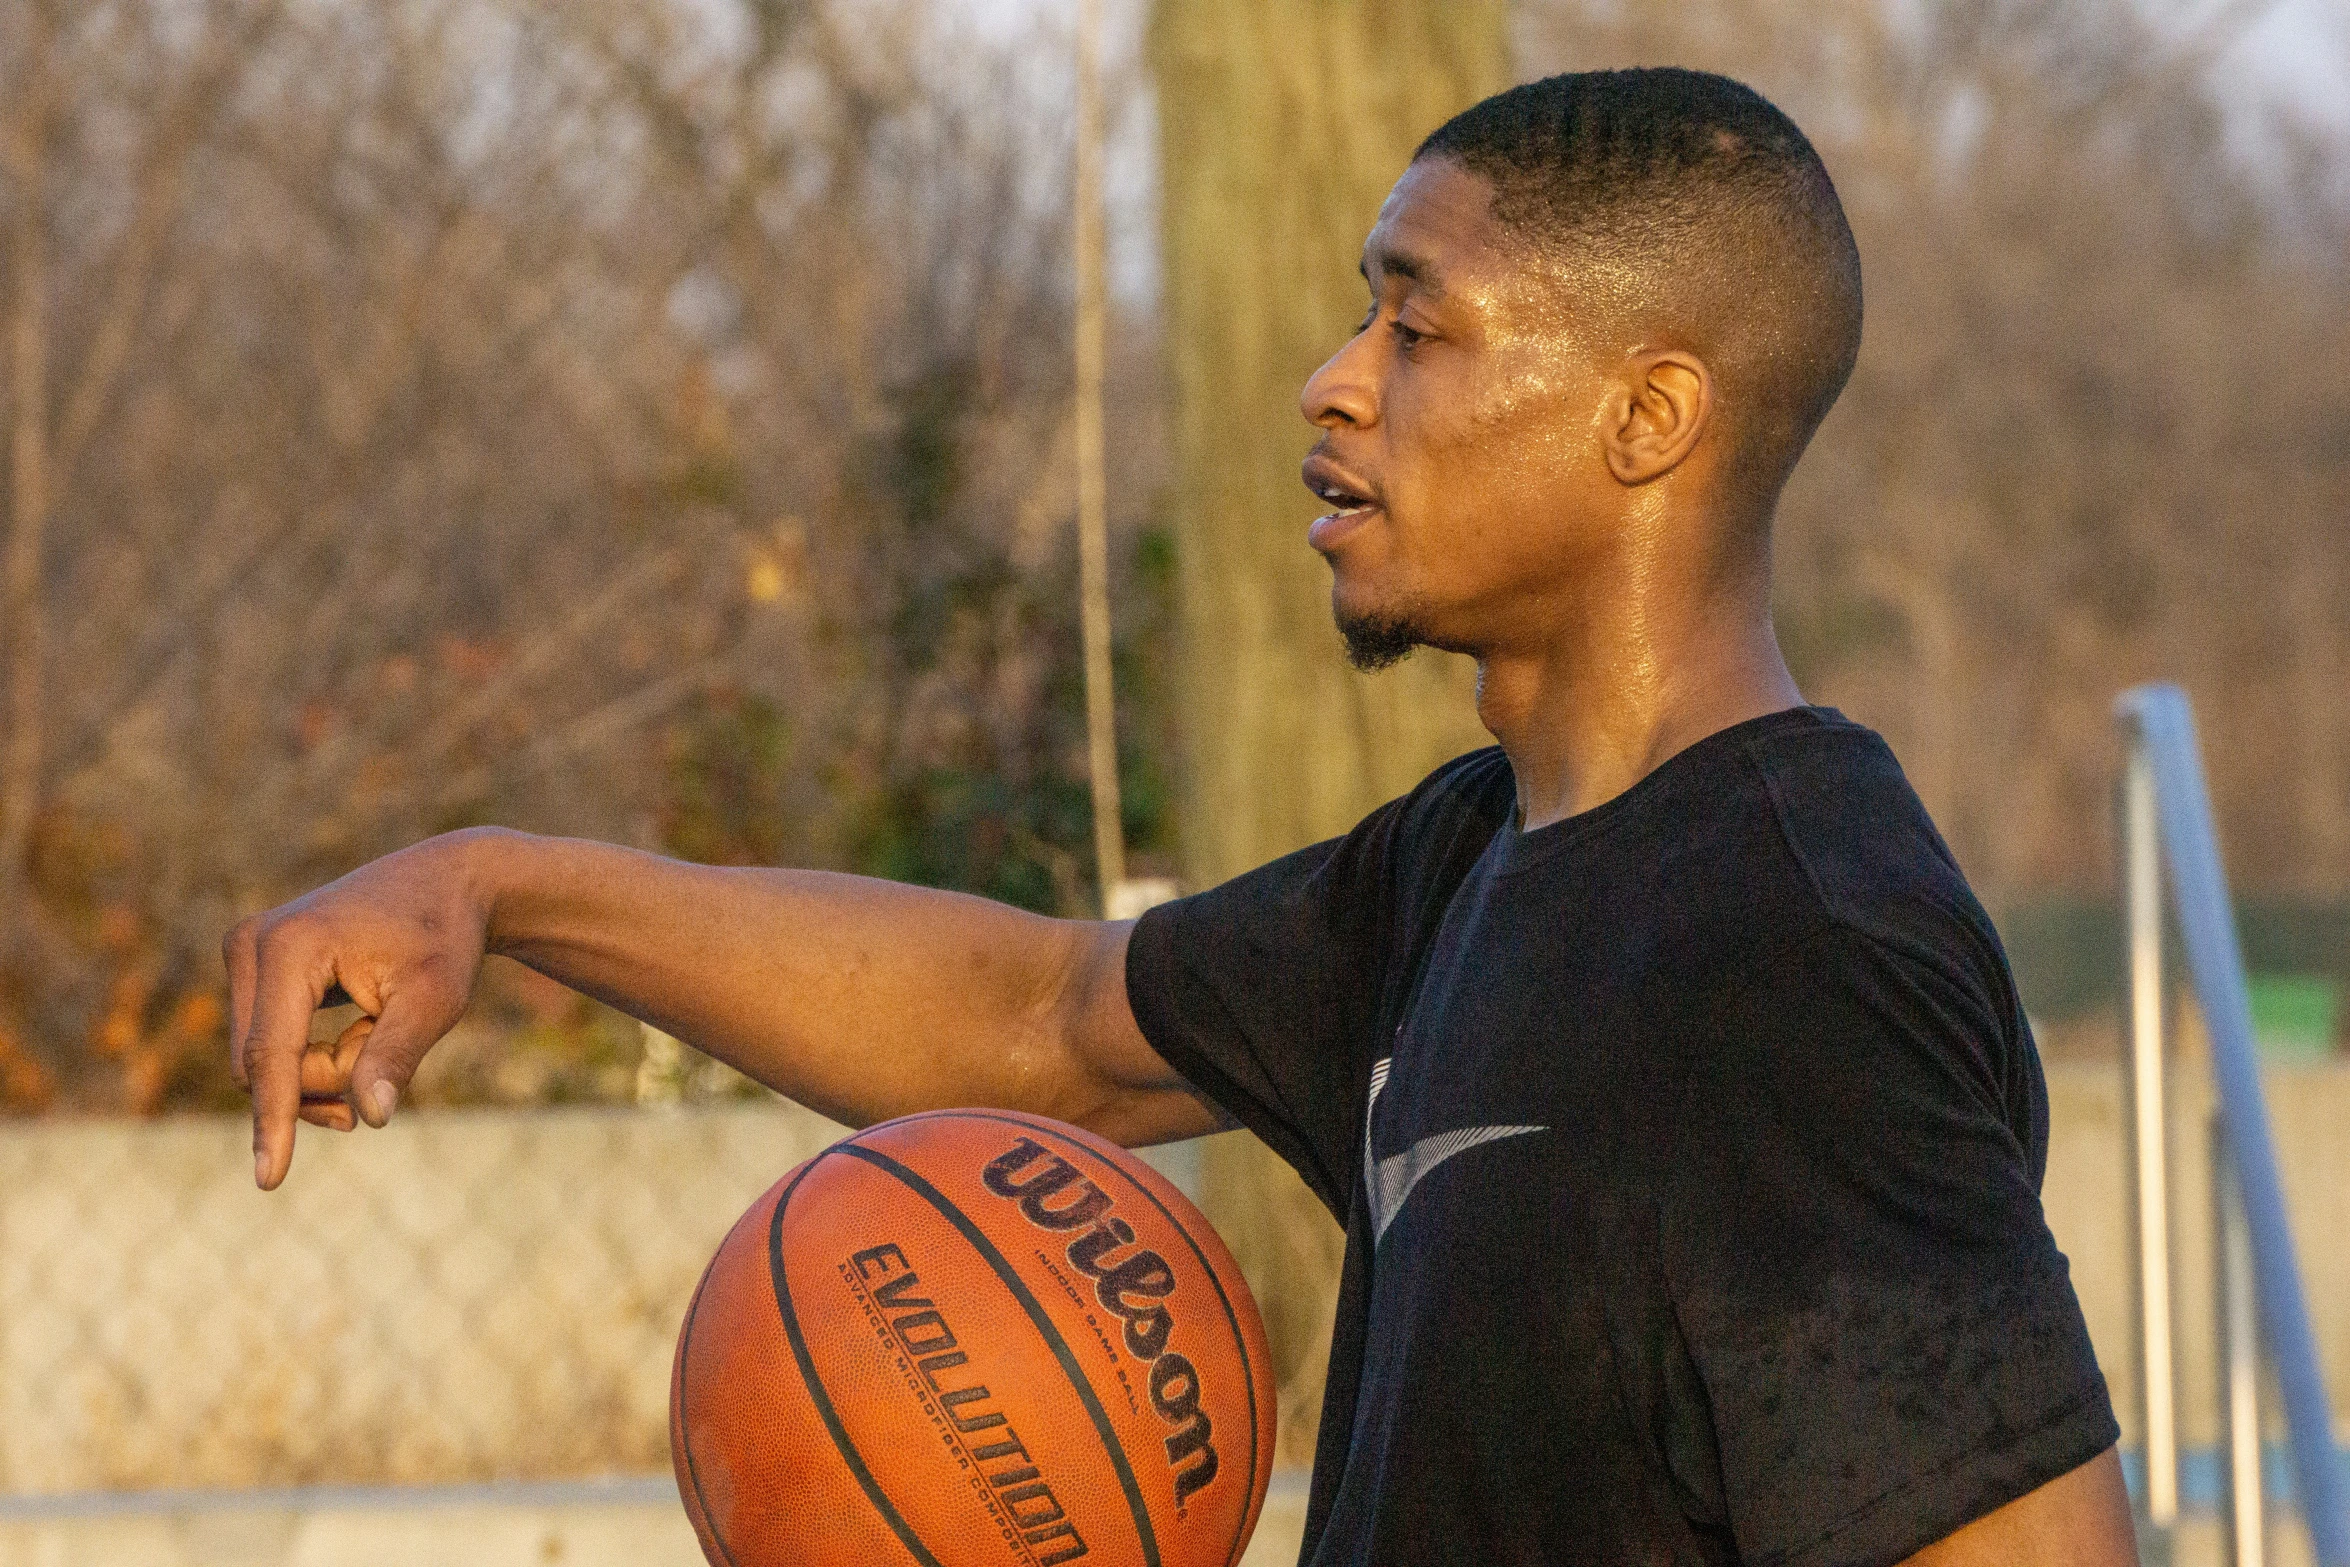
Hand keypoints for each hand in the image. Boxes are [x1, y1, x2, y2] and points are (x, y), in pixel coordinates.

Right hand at [223, 831, 497, 1188]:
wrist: (445, 883)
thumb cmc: (445, 938)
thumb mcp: (436, 998)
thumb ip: (397, 1055)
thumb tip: (371, 1116)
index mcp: (289, 947)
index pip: (272, 1056)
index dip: (273, 1122)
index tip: (270, 1180)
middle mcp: (251, 944)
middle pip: (266, 1067)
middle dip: (327, 1079)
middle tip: (386, 1045)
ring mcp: (244, 953)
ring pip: (264, 1063)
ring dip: (324, 1069)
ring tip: (377, 1027)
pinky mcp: (251, 967)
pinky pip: (267, 1046)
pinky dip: (313, 1056)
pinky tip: (359, 1028)